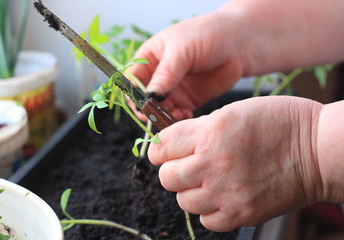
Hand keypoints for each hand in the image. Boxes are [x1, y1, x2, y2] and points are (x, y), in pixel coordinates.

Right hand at [130, 10, 245, 119]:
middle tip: (159, 114)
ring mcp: (173, 90)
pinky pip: (177, 116)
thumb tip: (149, 96)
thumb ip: (166, 74)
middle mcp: (158, 76)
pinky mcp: (188, 101)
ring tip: (177, 114)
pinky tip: (186, 116)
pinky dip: (178, 120)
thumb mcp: (183, 50)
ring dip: (164, 117)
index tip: (142, 104)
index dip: (132, 94)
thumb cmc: (208, 35)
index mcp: (150, 58)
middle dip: (149, 109)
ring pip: (159, 111)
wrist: (239, 43)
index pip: (131, 79)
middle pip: (143, 100)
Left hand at [148, 96, 323, 231]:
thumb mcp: (233, 112)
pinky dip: (208, 209)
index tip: (165, 148)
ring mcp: (227, 193)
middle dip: (172, 169)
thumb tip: (172, 144)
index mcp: (210, 133)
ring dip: (190, 190)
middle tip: (187, 163)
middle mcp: (214, 165)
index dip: (160, 146)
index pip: (162, 146)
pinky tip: (220, 195)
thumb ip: (199, 130)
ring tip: (207, 179)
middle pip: (166, 177)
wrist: (317, 150)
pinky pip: (206, 219)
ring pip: (183, 200)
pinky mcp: (241, 214)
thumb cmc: (279, 123)